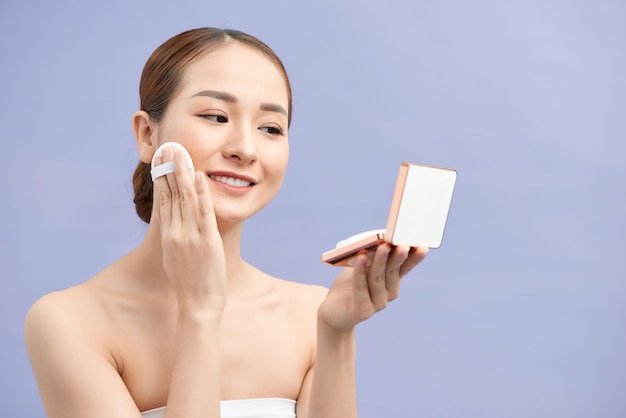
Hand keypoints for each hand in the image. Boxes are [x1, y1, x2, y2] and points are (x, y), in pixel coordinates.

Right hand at [153, 148, 226, 310]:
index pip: (163, 202)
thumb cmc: (188, 285)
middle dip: (169, 170)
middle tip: (167, 148)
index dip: (162, 180)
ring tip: (180, 154)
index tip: (160, 163)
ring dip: (183, 174)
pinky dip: (201, 193)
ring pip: (186, 199)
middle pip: (171, 195)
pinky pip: (204, 212)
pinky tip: (199, 176)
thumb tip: (174, 226)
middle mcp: (175, 233)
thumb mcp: (174, 259)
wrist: (197, 305)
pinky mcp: (207, 241)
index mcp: (167, 237)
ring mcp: (190, 237)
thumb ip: (174, 240)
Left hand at [318, 244, 427, 331]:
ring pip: (377, 278)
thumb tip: (378, 237)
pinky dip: (360, 272)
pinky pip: (360, 288)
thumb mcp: (361, 267)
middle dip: (397, 257)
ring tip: (383, 247)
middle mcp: (388, 294)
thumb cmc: (348, 285)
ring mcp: (376, 304)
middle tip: (403, 245)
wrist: (332, 311)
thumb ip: (370, 255)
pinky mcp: (361, 311)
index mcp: (391, 282)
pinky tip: (360, 258)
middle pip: (392, 272)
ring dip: (380, 261)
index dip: (414, 259)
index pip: (405, 268)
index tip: (422, 247)